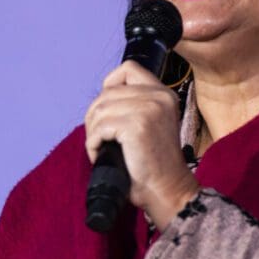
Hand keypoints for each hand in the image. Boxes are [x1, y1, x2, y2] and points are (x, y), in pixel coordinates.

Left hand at [83, 60, 199, 228]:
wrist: (167, 189)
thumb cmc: (153, 164)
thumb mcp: (150, 124)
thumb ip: (134, 105)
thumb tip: (101, 100)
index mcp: (163, 94)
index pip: (128, 68)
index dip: (109, 84)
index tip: (107, 109)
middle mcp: (159, 96)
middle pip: (107, 92)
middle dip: (94, 116)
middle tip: (98, 138)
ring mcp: (149, 109)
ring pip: (100, 109)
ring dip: (92, 131)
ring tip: (99, 147)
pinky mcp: (137, 126)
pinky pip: (100, 128)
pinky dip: (92, 143)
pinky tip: (99, 155)